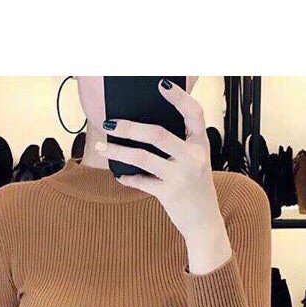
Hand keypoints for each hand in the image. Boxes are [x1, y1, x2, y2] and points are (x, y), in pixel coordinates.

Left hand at [93, 78, 231, 274]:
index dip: (179, 97)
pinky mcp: (169, 194)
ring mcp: (181, 176)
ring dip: (117, 150)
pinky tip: (119, 175)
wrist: (205, 223)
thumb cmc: (196, 187)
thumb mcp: (195, 161)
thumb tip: (143, 127)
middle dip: (129, 127)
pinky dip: (127, 177)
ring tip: (100, 145)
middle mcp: (193, 158)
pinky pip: (141, 181)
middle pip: (157, 134)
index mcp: (201, 144)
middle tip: (109, 122)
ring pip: (142, 157)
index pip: (194, 113)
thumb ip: (179, 144)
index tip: (161, 83)